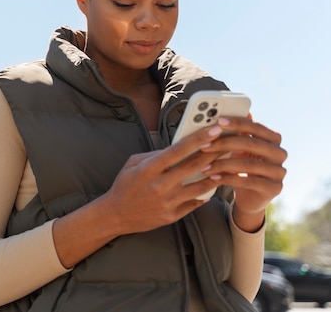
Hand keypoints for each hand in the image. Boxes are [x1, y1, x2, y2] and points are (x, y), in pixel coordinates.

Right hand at [101, 123, 228, 234]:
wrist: (115, 215)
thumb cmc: (124, 186)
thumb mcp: (132, 163)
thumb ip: (154, 154)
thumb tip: (177, 148)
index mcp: (149, 169)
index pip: (178, 150)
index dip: (198, 138)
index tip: (215, 129)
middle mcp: (160, 186)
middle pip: (194, 166)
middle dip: (214, 152)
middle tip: (229, 143)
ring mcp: (168, 202)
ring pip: (201, 186)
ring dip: (216, 173)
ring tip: (227, 164)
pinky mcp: (173, 215)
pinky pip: (195, 202)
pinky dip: (205, 192)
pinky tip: (211, 184)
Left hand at [199, 116, 286, 231]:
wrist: (250, 197)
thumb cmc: (243, 167)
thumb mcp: (240, 149)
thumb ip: (239, 132)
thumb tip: (230, 112)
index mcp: (273, 139)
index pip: (255, 127)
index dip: (237, 123)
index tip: (217, 121)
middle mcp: (280, 153)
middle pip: (251, 144)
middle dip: (225, 143)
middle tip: (204, 146)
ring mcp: (279, 172)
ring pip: (248, 164)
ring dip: (222, 164)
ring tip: (204, 166)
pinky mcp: (274, 188)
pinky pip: (248, 181)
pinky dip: (228, 178)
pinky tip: (214, 177)